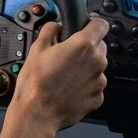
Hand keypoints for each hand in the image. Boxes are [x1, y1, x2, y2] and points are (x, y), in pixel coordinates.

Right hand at [7, 17, 108, 133]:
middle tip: (67, 56)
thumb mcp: (37, 48)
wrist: (37, 113)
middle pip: (99, 46)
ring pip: (96, 67)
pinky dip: (84, 86)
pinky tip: (68, 89)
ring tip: (65, 76)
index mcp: (83, 46)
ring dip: (85, 69)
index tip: (86, 27)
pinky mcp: (98, 98)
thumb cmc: (36, 83)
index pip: (101, 24)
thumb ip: (51, 29)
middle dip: (85, 48)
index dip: (92, 24)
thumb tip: (56, 26)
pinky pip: (94, 86)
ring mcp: (99, 82)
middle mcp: (97, 62)